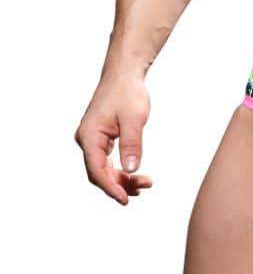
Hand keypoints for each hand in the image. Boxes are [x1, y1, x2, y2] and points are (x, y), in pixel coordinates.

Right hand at [74, 72, 153, 205]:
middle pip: (99, 173)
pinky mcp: (100, 137)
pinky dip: (120, 169)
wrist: (124, 73)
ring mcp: (92, 139)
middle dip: (120, 184)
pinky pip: (107, 160)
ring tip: (144, 184)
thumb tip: (132, 170)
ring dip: (122, 178)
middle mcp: (86, 140)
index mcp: (89, 136)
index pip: (97, 171)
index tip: (125, 200)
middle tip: (143, 188)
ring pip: (104, 168)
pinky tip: (134, 175)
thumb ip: (132, 144)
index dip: (111, 188)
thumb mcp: (134, 118)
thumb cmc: (128, 92)